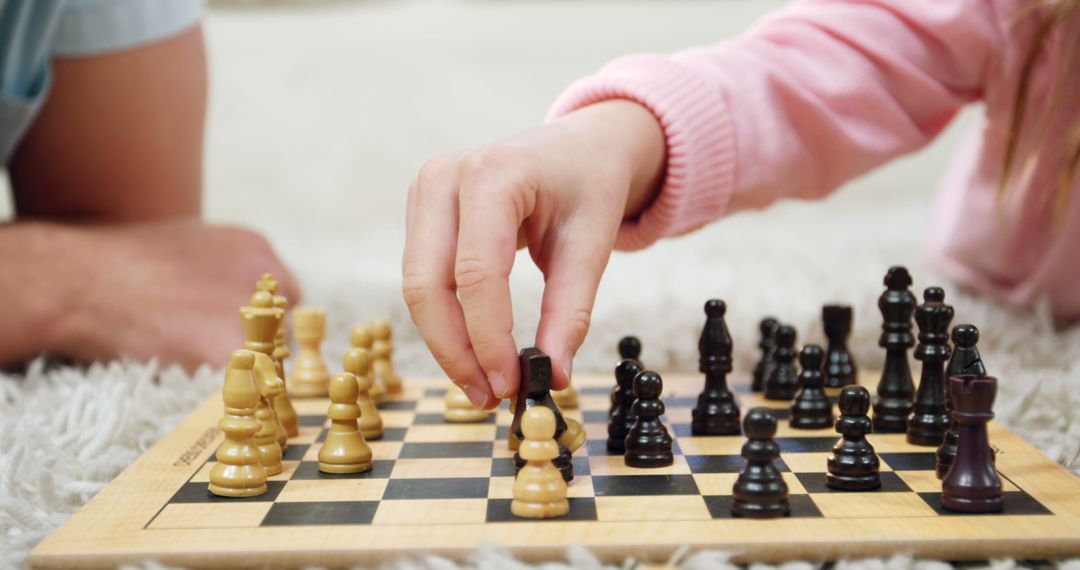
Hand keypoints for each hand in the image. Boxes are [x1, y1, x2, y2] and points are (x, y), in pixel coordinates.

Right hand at [8, 219, 300, 369]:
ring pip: (268, 362)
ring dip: (242, 371)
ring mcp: (253, 316)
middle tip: (210, 358)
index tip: (235, 337)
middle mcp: (266, 280)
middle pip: (282, 331)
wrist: (84, 281)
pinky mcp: (232, 351)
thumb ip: (226, 267)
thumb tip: (235, 294)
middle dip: (256, 350)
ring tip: (192, 361)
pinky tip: (185, 370)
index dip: (261, 324)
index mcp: (258, 250)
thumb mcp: (190, 242)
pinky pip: (242, 383)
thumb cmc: (124, 263)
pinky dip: (221, 386)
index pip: (286, 299)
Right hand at [403, 100, 664, 407]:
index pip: (476, 274)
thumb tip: (554, 375)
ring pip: (418, 287)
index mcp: (493, 174)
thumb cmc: (588, 185)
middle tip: (489, 397)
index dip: (488, 338)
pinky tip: (472, 353)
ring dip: (446, 344)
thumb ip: (570, 311)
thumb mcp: (591, 244)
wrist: (577, 147)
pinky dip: (444, 322)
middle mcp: (444, 176)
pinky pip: (422, 278)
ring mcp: (424, 190)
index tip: (510, 384)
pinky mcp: (421, 211)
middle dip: (456, 351)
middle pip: (429, 285)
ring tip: (482, 386)